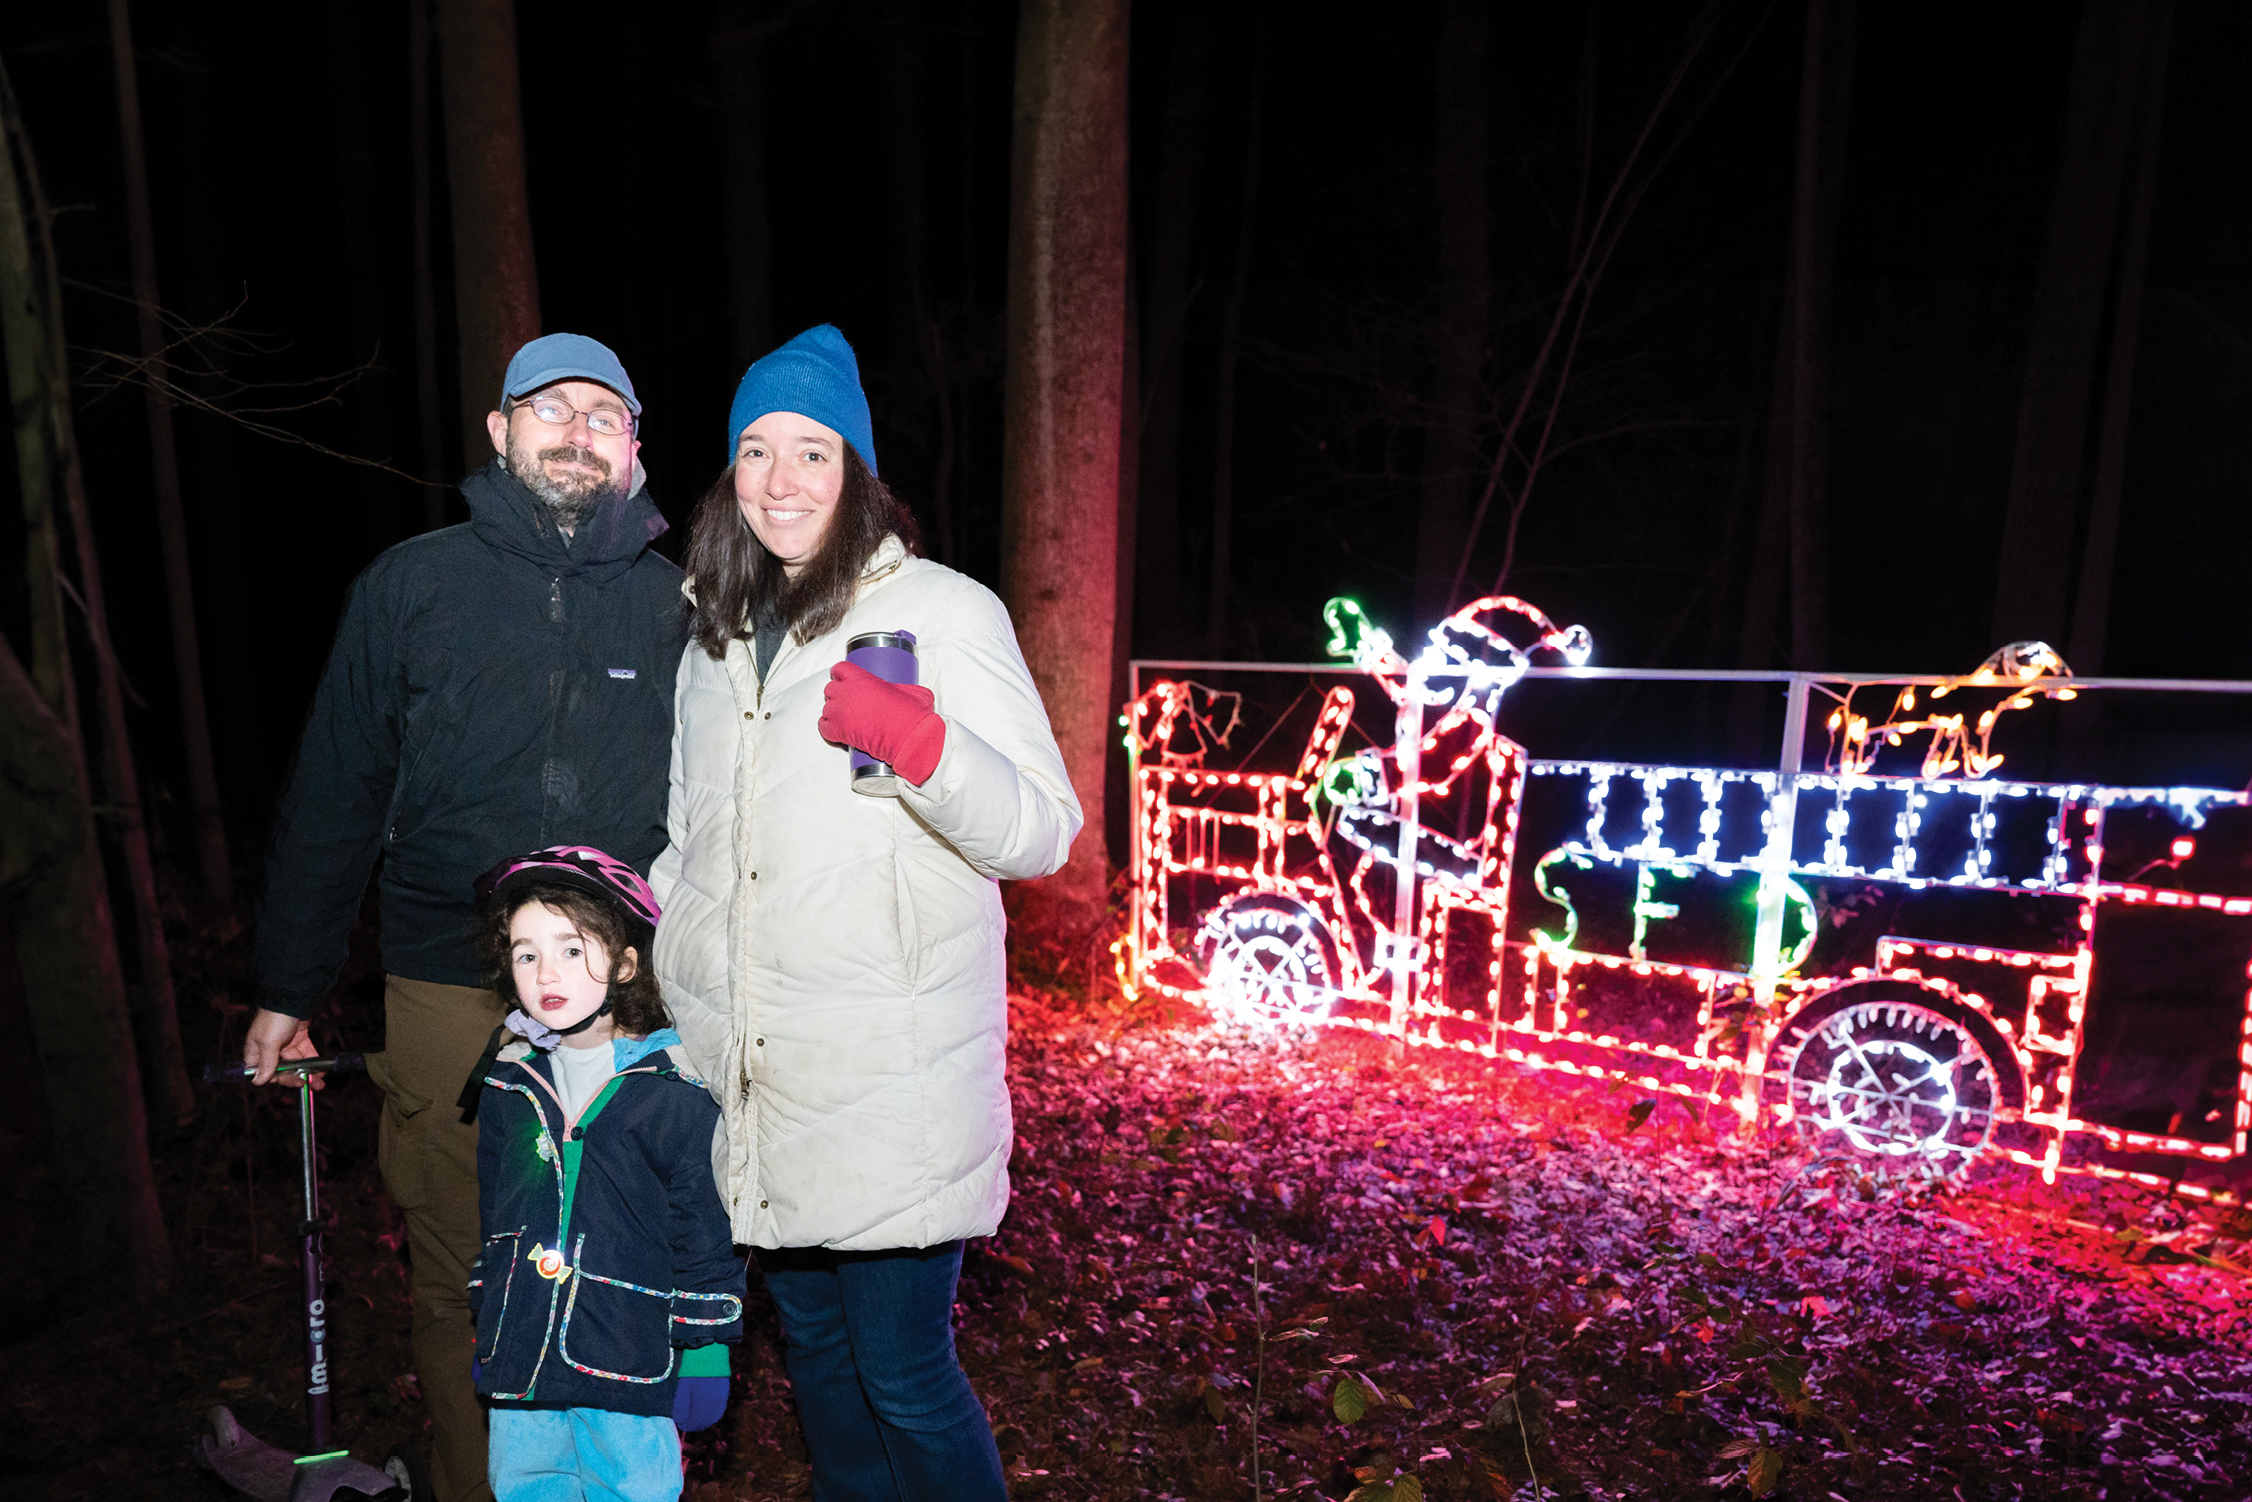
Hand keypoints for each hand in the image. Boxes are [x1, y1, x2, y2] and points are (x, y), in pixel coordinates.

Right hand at [244, 1008, 320, 1087]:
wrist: (292, 996)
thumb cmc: (275, 1018)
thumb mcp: (268, 1042)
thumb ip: (265, 1063)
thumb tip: (258, 1081)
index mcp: (256, 1052)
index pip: (264, 1073)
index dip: (279, 1080)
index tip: (295, 1082)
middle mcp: (269, 1050)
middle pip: (282, 1071)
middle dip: (297, 1079)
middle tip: (312, 1085)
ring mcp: (284, 1044)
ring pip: (296, 1064)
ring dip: (308, 1073)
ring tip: (320, 1083)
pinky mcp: (298, 1039)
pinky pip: (305, 1054)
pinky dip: (313, 1062)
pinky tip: (321, 1070)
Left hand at [818, 661, 946, 785]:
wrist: (906, 737)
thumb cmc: (911, 714)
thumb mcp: (913, 692)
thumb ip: (907, 689)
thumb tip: (915, 694)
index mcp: (862, 679)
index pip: (839, 669)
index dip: (839, 674)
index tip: (842, 679)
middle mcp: (846, 691)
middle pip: (830, 688)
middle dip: (836, 695)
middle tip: (847, 703)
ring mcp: (838, 710)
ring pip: (826, 708)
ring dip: (833, 713)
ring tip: (846, 721)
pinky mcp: (835, 729)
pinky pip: (822, 726)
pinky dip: (828, 729)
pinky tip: (837, 732)